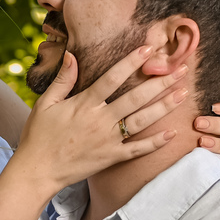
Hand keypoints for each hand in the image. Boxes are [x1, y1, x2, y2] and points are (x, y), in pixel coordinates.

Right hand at [12, 46, 189, 191]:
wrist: (37, 171)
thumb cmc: (38, 135)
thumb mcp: (45, 103)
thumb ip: (62, 80)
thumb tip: (72, 55)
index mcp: (85, 104)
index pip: (112, 77)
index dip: (131, 62)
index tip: (149, 49)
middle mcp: (100, 120)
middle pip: (136, 97)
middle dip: (160, 82)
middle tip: (181, 70)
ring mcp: (108, 140)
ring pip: (142, 121)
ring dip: (164, 107)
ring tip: (183, 94)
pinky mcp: (111, 158)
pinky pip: (138, 150)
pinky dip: (155, 142)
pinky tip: (172, 133)